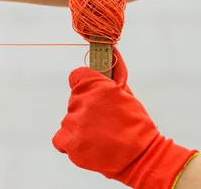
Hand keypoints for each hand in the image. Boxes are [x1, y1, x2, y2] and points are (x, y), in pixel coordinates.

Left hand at [53, 48, 197, 187]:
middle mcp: (81, 101)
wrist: (144, 157)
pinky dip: (70, 143)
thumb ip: (114, 74)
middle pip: (74, 101)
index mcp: (95, 86)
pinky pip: (61, 139)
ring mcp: (73, 122)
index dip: (86, 85)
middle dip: (86, 109)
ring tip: (101, 137)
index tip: (94, 95)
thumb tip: (112, 49)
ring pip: (69, 120)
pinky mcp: (69, 142)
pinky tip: (87, 145)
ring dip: (80, 127)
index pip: (77, 76)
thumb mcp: (126, 93)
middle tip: (104, 122)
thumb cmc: (137, 124)